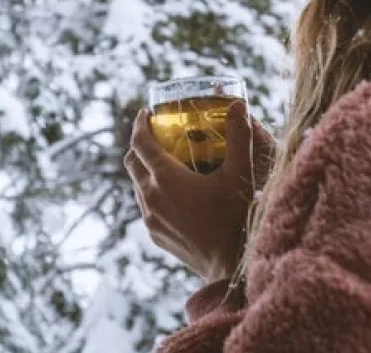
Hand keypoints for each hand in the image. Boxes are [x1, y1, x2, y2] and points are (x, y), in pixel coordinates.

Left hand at [124, 100, 275, 283]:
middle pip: (132, 161)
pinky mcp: (154, 234)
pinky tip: (173, 192)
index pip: (140, 141)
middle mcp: (150, 195)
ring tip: (166, 162)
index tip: (147, 112)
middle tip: (157, 134)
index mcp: (165, 177)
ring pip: (136, 184)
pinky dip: (152, 191)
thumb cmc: (234, 217)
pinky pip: (145, 205)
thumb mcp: (238, 173)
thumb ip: (238, 136)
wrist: (228, 265)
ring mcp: (150, 217)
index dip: (140, 123)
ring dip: (145, 169)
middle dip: (140, 143)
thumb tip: (238, 104)